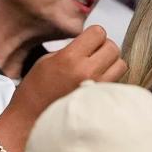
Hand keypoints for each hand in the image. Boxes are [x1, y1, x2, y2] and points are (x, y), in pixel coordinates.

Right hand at [11, 25, 126, 118]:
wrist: (32, 119)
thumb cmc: (35, 92)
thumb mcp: (46, 60)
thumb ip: (71, 49)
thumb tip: (90, 44)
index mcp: (70, 58)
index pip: (98, 32)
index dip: (93, 35)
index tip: (88, 41)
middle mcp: (86, 72)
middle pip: (113, 47)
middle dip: (103, 47)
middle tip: (92, 55)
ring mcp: (96, 87)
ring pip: (120, 64)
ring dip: (110, 63)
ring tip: (96, 69)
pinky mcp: (101, 100)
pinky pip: (117, 81)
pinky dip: (110, 78)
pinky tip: (95, 83)